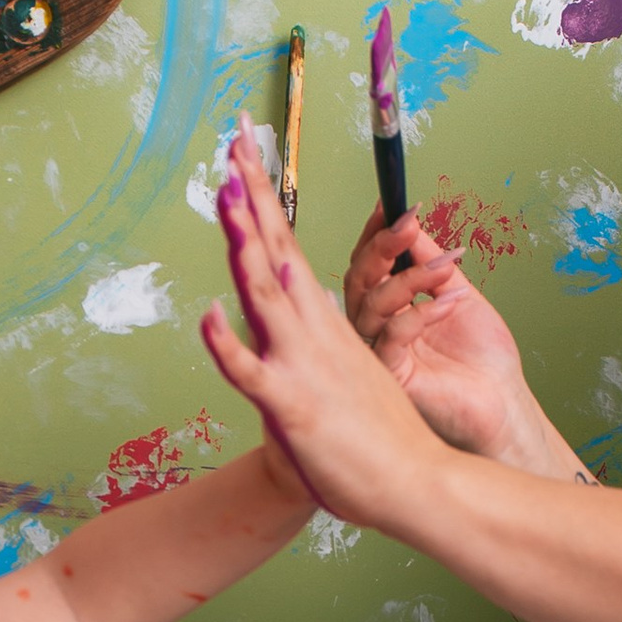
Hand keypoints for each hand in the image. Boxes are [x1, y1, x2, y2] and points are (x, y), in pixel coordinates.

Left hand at [200, 127, 444, 534]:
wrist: (415, 483)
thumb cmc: (374, 435)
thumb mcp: (343, 369)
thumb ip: (317, 333)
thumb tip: (299, 298)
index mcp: (320, 320)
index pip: (284, 243)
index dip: (262, 197)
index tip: (244, 152)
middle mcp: (311, 330)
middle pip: (274, 249)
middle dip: (253, 192)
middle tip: (235, 138)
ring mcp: (301, 364)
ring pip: (264, 293)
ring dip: (243, 243)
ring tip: (225, 192)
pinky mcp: (292, 406)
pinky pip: (251, 371)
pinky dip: (226, 344)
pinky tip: (207, 314)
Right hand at [342, 207, 539, 460]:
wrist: (503, 404)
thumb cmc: (482, 360)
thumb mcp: (458, 293)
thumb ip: (432, 262)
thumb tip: (411, 222)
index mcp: (389, 309)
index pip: (370, 265)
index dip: (377, 233)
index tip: (394, 205)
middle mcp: (376, 329)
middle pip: (359, 280)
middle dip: (382, 247)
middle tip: (408, 224)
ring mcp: (378, 353)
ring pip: (371, 304)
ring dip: (410, 278)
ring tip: (444, 267)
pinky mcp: (390, 376)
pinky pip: (390, 336)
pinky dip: (421, 313)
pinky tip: (450, 303)